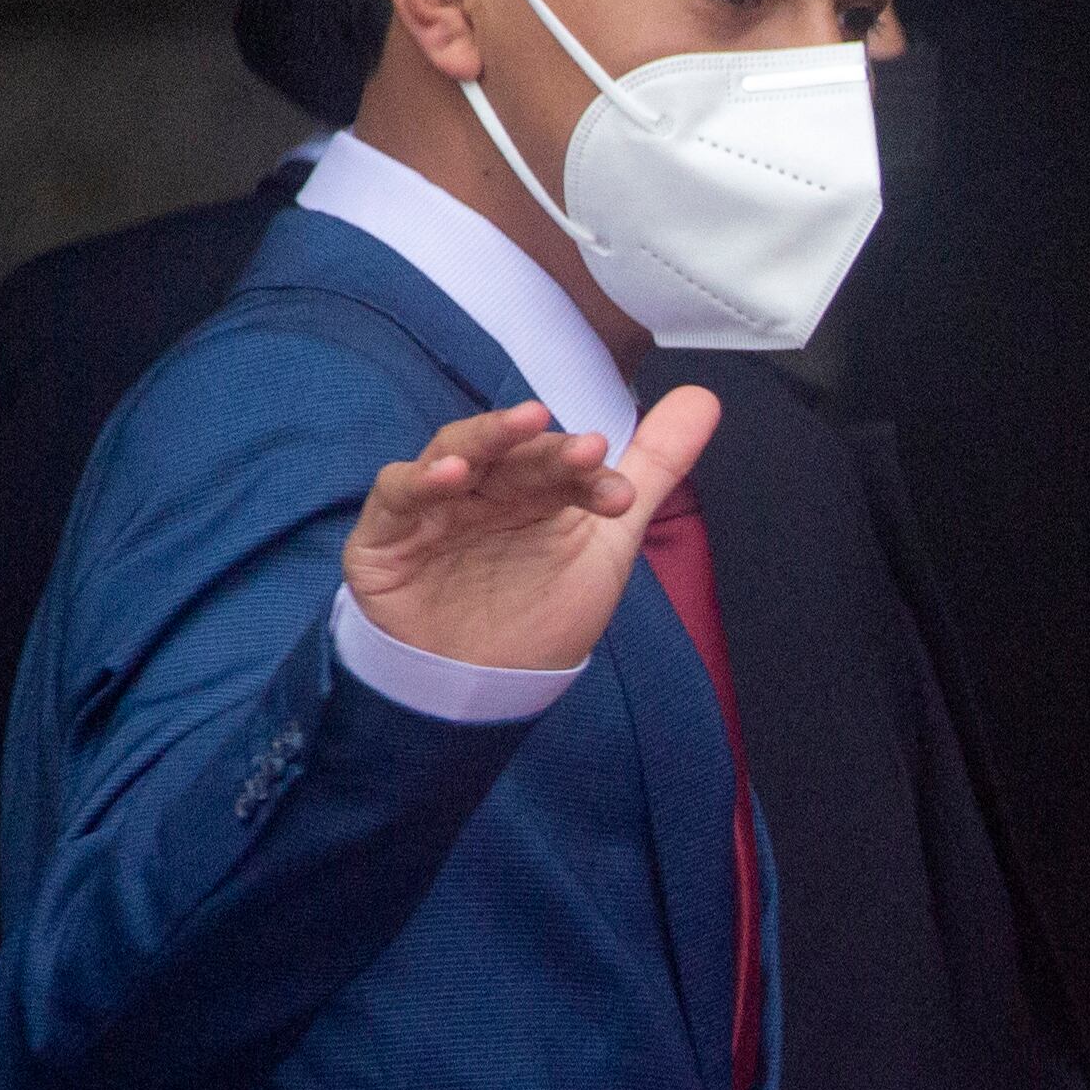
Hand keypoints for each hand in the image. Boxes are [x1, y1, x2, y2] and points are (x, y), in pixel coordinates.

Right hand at [340, 386, 720, 671]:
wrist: (479, 690)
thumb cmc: (538, 613)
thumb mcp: (608, 544)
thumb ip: (653, 470)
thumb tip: (704, 399)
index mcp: (534, 488)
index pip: (560, 464)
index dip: (587, 469)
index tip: (620, 491)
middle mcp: (484, 488)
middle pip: (512, 455)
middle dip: (548, 451)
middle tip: (588, 450)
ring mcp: (433, 507)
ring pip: (455, 455)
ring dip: (489, 440)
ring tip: (525, 426)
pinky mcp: (385, 535)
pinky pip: (397, 495)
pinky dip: (420, 481)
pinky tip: (451, 475)